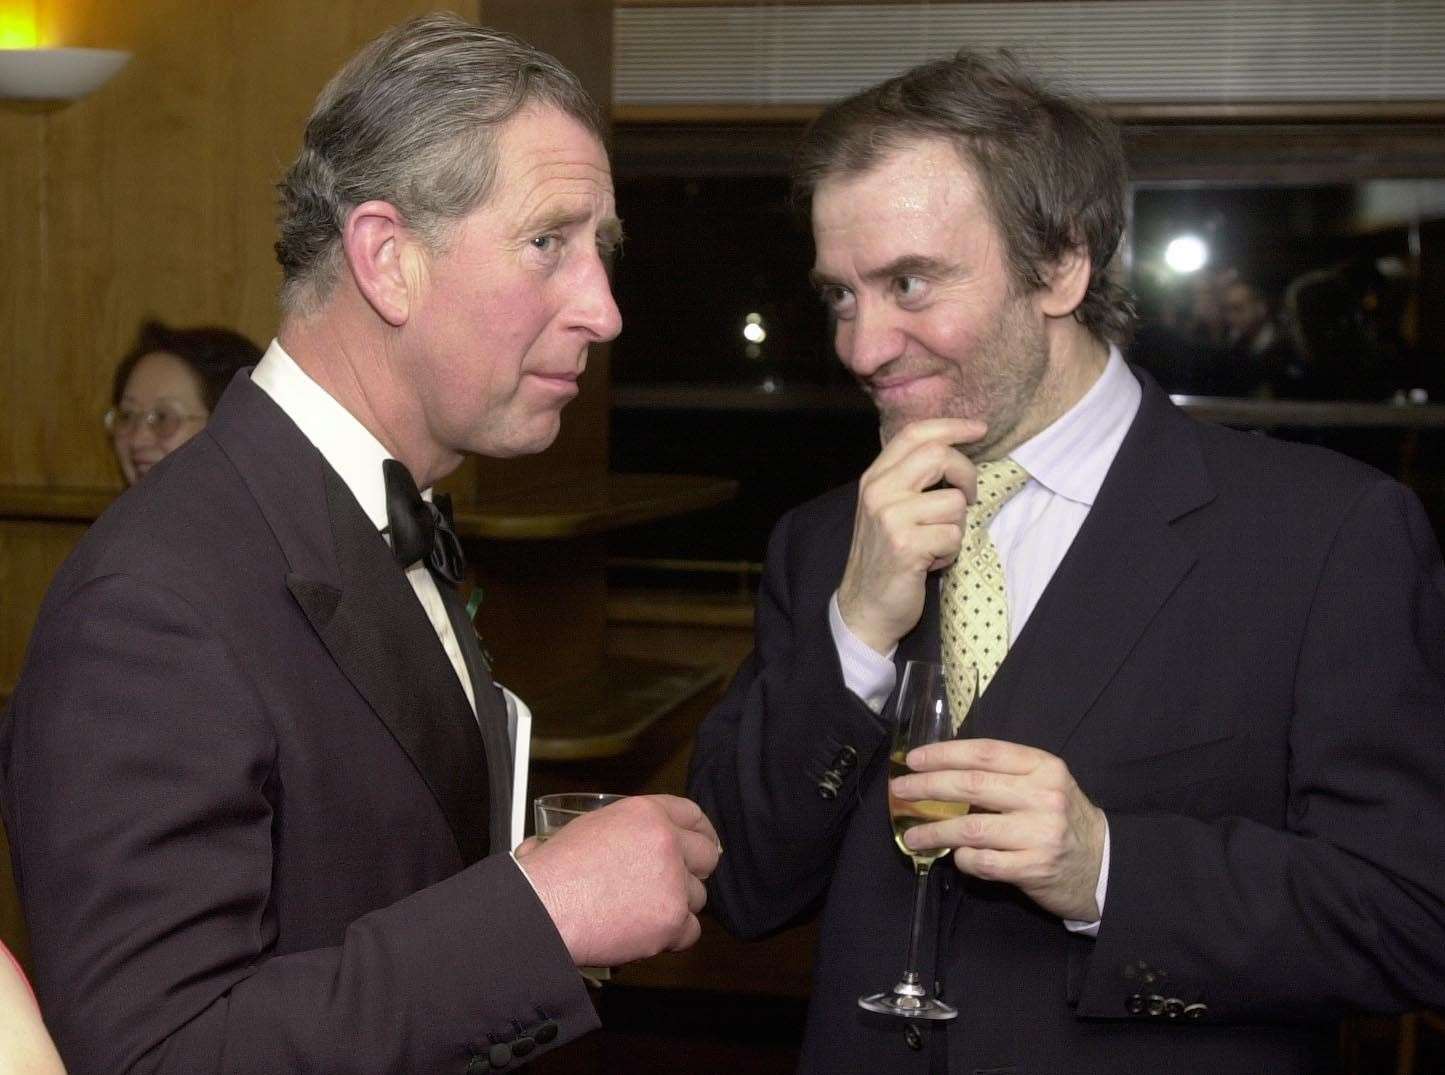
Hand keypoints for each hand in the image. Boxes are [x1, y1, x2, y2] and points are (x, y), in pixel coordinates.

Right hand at [515, 794, 720, 967]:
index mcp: (645, 814)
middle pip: (706, 855)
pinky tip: (646, 933)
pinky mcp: (672, 919)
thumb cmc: (552, 873)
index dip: (700, 831)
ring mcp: (673, 881)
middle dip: (693, 871)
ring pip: (697, 896)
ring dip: (676, 906)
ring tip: (642, 912)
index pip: (692, 814)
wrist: (543, 909)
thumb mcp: (584, 828)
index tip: (701, 843)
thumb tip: (603, 841)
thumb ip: (614, 830)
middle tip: (674, 885)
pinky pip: (691, 931)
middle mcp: (666, 842)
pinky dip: (672, 937)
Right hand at [837, 418, 985, 654]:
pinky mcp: (905, 545)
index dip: (951, 426)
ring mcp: (890, 518)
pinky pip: (953, 535)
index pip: (915, 434)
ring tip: (936, 543)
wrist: (864, 606)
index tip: (978, 429)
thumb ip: (909, 479)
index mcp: (875, 478)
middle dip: (966, 475)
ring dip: (956, 527)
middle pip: (939, 456)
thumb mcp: (887, 509)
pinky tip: (931, 562)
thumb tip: (953, 451)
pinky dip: (950, 552)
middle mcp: (879, 492)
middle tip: (969, 496)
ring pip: (955, 502)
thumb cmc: (885, 558)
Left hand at [891, 739, 1105, 921]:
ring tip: (912, 833)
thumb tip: (943, 771)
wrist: (1103, 865)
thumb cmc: (1063, 819)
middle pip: (971, 785)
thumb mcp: (1044, 785)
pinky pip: (983, 862)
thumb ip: (1005, 776)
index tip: (914, 759)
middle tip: (901, 790)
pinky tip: (954, 857)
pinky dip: (963, 859)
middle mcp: (1043, 797)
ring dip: (934, 831)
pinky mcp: (1034, 868)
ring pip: (970, 828)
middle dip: (928, 786)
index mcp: (1044, 768)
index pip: (985, 753)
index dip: (945, 753)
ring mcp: (1039, 834)